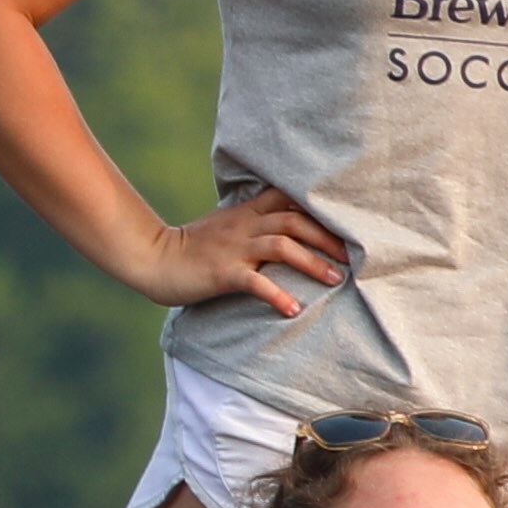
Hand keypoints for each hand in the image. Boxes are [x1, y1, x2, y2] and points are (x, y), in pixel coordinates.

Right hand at [134, 186, 342, 316]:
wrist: (154, 258)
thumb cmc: (194, 247)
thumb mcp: (228, 226)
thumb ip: (256, 222)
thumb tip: (290, 227)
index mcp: (247, 213)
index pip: (289, 198)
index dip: (320, 207)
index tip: (348, 221)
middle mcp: (245, 226)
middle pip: (294, 221)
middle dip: (327, 238)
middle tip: (353, 256)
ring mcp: (234, 248)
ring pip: (281, 246)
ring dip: (312, 262)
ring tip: (335, 279)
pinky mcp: (222, 272)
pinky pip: (254, 282)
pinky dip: (276, 295)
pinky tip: (293, 309)